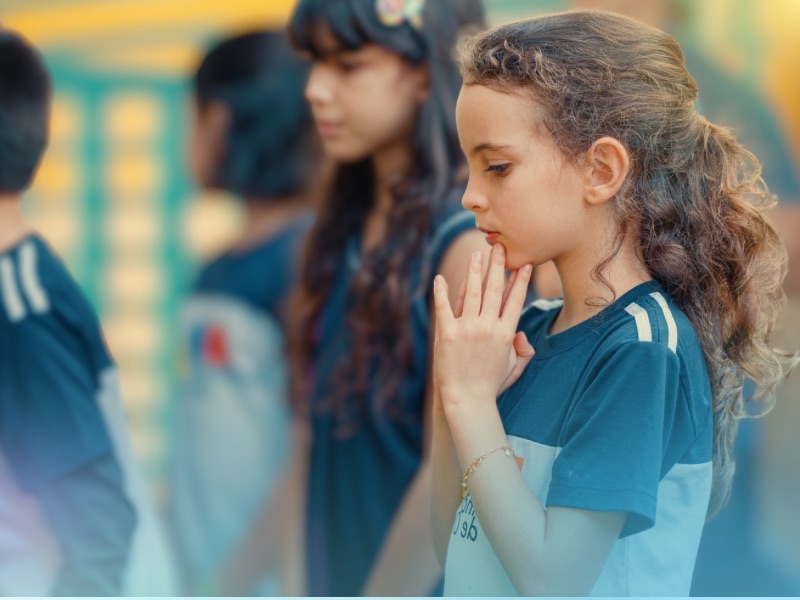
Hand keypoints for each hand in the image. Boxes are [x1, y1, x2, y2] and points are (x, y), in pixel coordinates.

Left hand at [433, 243, 533, 409]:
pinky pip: (443, 307)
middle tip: (501, 247)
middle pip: (494, 289)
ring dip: (475, 270)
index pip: (515, 300)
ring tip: (477, 255)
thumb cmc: (491, 385)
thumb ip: (523, 351)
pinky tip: (440, 278)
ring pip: (472, 292)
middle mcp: (487, 327)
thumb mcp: (514, 369)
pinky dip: (441, 291)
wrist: (467, 401)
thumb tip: (522, 334)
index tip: (524, 264)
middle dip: (499, 266)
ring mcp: (466, 328)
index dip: (521, 281)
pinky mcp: (446, 333)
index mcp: (506, 333)